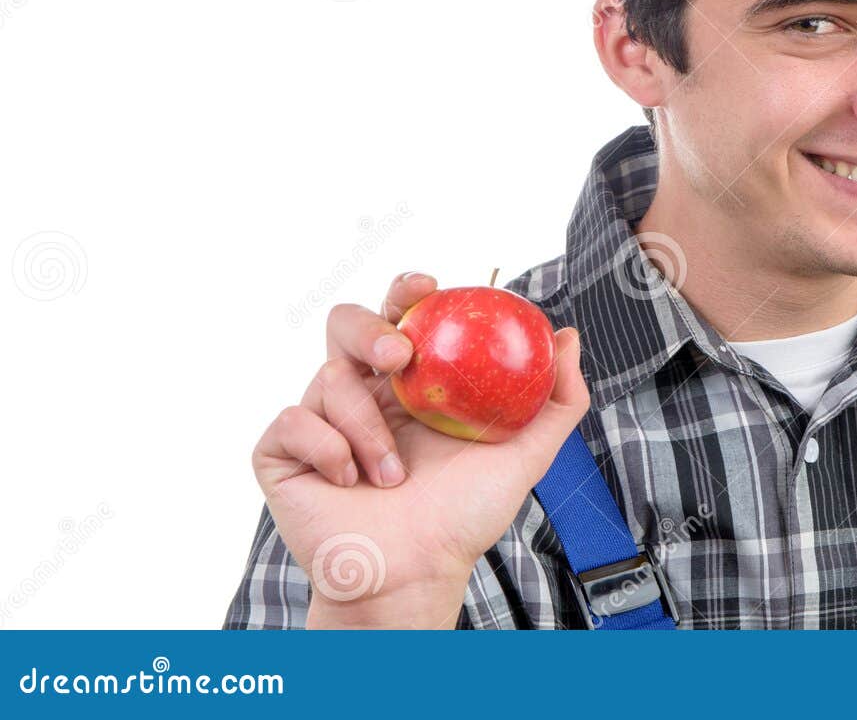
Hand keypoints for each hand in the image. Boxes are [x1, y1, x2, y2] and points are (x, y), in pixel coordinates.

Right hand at [250, 271, 588, 626]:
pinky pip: (294, 422)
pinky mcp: (284, 452)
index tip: (429, 287)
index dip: (406, 290)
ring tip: (391, 475)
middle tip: (399, 358)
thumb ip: (557, 398)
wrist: (415, 574)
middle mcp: (363, 392)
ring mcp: (321, 420)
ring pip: (328, 377)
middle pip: (346, 321)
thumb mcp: (524, 455)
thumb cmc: (463, 517)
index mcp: (411, 384)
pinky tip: (349, 482)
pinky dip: (329, 449)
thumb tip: (568, 337)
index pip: (401, 316)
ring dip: (367, 428)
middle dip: (370, 328)